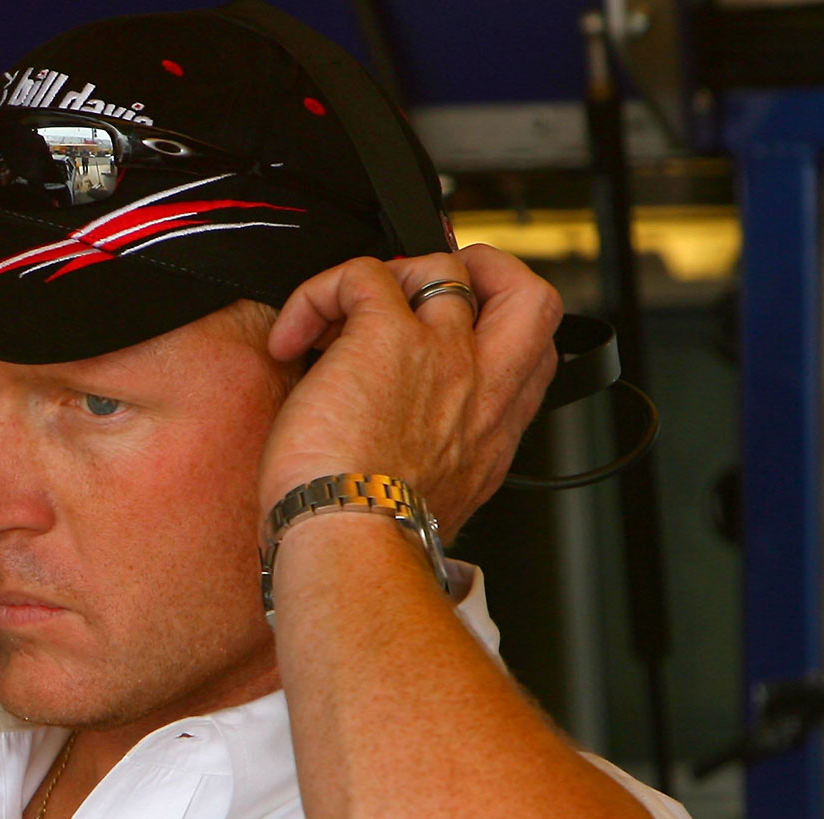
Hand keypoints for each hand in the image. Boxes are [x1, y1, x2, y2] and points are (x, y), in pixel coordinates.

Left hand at [257, 245, 562, 541]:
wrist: (354, 547)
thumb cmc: (369, 541)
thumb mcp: (427, 508)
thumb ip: (430, 471)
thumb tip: (394, 465)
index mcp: (490, 433)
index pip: (532, 356)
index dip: (496, 331)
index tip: (447, 341)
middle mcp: (479, 388)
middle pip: (528, 293)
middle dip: (482, 270)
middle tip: (421, 292)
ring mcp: (441, 354)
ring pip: (438, 267)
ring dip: (383, 280)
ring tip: (334, 324)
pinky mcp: (384, 336)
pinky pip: (361, 275)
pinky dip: (318, 294)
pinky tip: (291, 340)